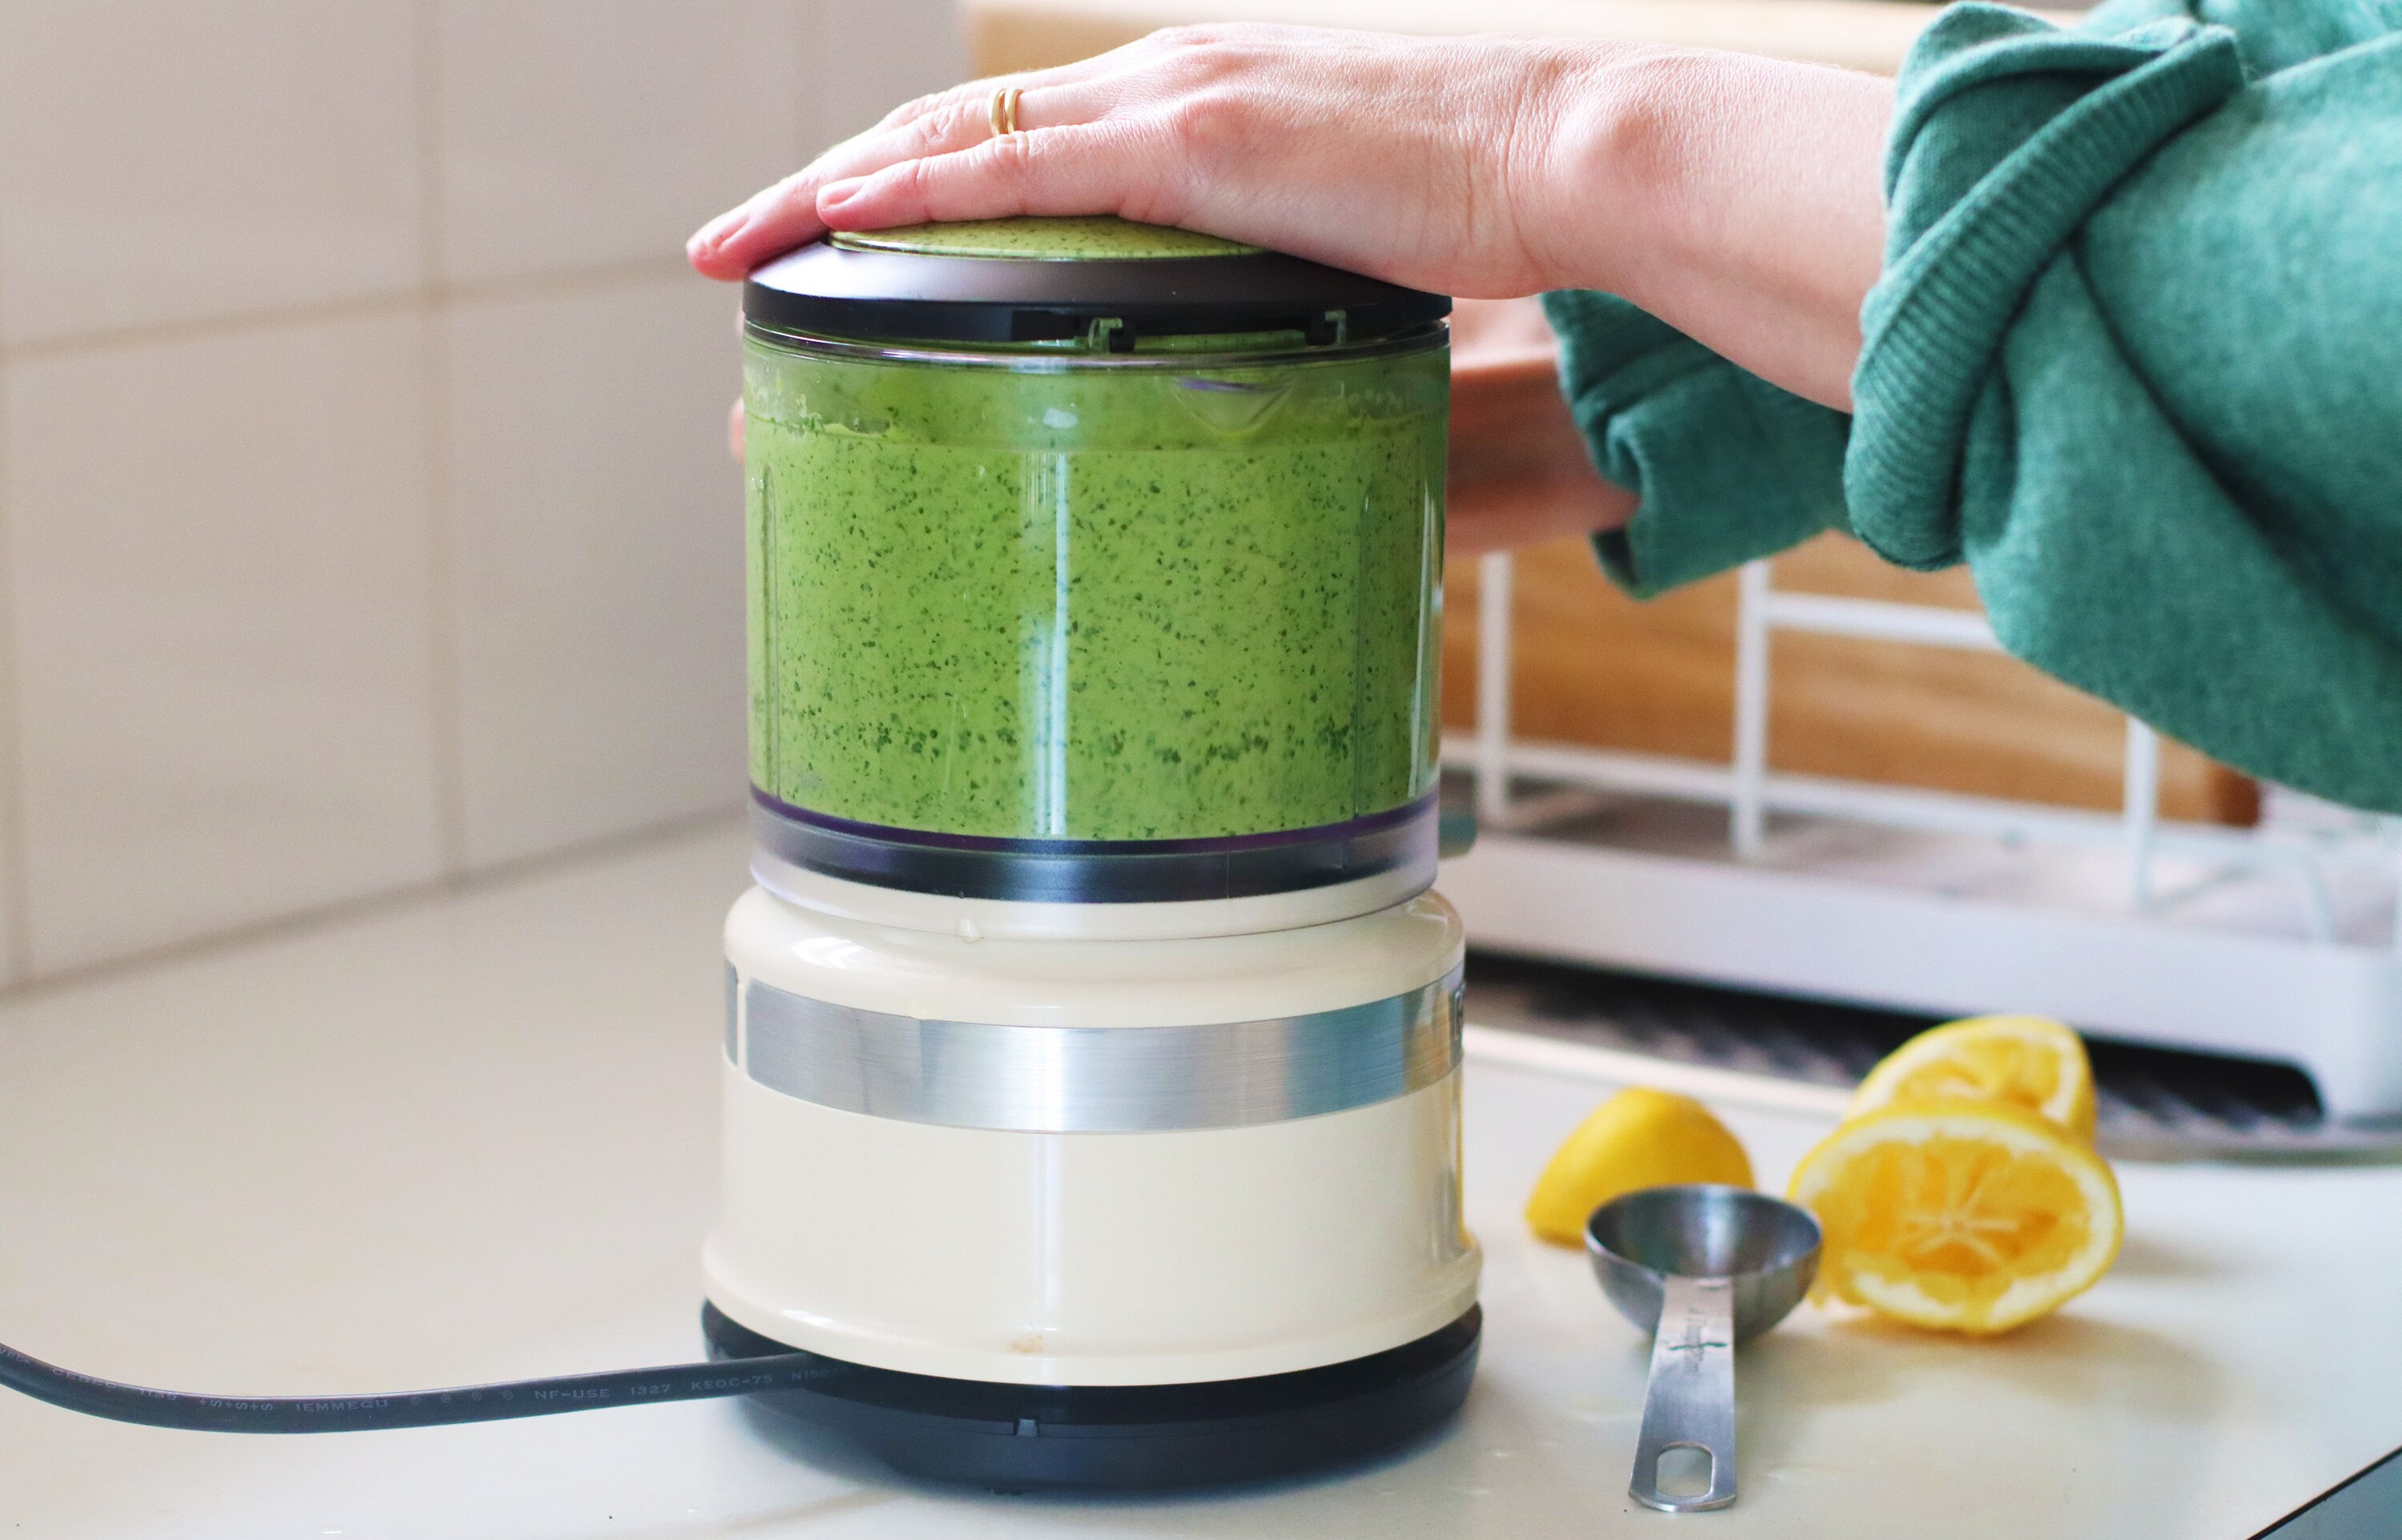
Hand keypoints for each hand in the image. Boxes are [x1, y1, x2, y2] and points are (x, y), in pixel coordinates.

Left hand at [691, 26, 1598, 301]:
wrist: (1565, 157)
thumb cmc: (1471, 214)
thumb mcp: (1334, 246)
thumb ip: (1259, 280)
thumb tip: (1232, 357)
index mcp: (1186, 110)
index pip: (1008, 140)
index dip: (905, 181)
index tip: (828, 232)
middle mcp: (1156, 82)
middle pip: (947, 128)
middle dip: (824, 187)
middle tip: (730, 244)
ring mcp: (1170, 102)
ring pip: (953, 135)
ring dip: (833, 187)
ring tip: (739, 243)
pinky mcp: (1197, 141)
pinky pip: (1020, 164)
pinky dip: (921, 187)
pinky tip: (843, 214)